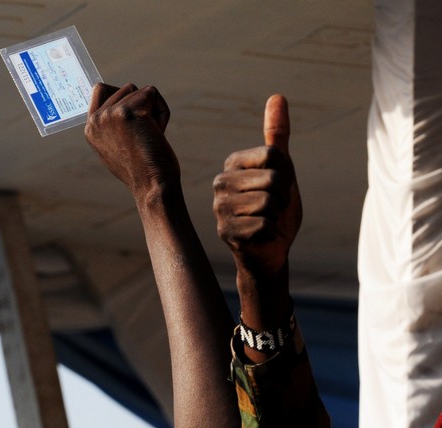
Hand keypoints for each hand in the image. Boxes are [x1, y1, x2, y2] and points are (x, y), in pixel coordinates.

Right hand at [85, 83, 180, 201]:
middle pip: (126, 89)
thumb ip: (114, 126)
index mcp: (91, 128)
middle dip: (142, 107)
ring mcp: (110, 114)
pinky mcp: (128, 111)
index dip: (122, 95)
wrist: (152, 187)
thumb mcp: (118, 147)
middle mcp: (97, 119)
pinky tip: (158, 133)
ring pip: (140, 91)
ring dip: (153, 111)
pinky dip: (162, 112)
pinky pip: (152, 93)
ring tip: (151, 137)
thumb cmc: (142, 172)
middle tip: (145, 136)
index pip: (100, 89)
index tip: (136, 112)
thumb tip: (121, 103)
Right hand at [213, 95, 301, 278]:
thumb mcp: (282, 171)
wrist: (270, 251)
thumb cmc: (276, 210)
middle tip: (273, 209)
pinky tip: (260, 237)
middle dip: (283, 197)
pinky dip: (271, 234)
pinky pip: (265, 225)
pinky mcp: (226, 232)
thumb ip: (277, 136)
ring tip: (266, 221)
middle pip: (273, 178)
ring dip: (277, 217)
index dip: (287, 175)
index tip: (279, 188)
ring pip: (269, 202)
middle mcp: (221, 182)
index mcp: (233, 163)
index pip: (275, 155)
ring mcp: (220, 208)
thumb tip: (277, 96)